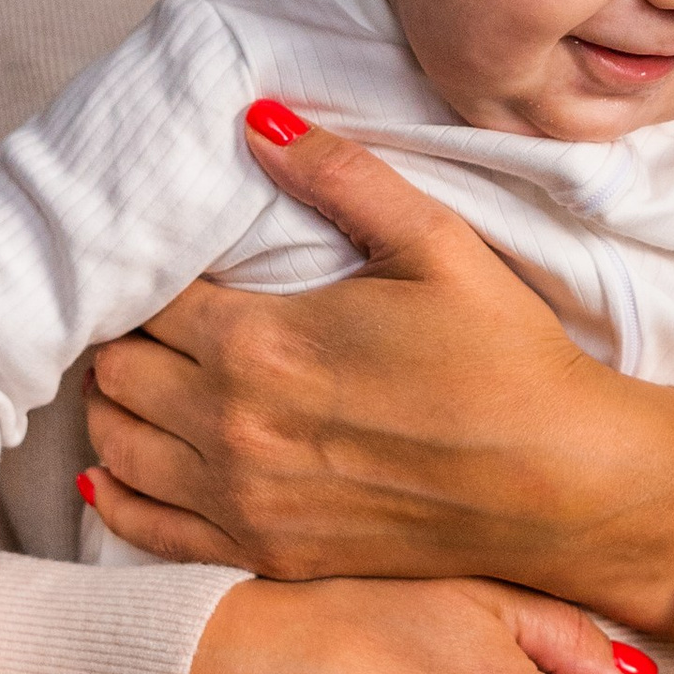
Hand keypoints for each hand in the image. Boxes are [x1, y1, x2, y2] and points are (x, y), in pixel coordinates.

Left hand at [83, 114, 673, 638]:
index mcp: (260, 341)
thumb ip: (341, 176)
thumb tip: (259, 121)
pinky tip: (120, 466)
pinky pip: (146, 527)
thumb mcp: (435, 243)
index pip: (148, 298)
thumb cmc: (504, 358)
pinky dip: (118, 493)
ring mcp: (243, 499)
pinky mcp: (265, 553)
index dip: (151, 275)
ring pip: (116, 445)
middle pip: (117, 370)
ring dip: (116, 406)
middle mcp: (232, 426)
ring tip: (146, 378)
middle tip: (157, 319)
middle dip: (127, 336)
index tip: (172, 267)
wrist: (558, 480)